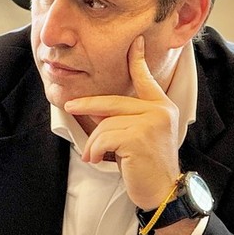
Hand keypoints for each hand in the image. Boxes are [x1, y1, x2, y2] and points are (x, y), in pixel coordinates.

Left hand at [63, 36, 179, 210]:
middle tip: (70, 106)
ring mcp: (150, 122)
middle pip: (113, 102)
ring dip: (95, 143)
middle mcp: (159, 111)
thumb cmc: (148, 166)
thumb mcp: (141, 136)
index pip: (146, 79)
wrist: (163, 191)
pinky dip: (96, 150)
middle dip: (88, 105)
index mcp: (162, 107)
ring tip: (95, 156)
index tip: (135, 42)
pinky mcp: (138, 137)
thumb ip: (128, 118)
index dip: (137, 60)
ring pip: (106, 123)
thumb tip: (96, 109)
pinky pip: (104, 138)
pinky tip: (98, 160)